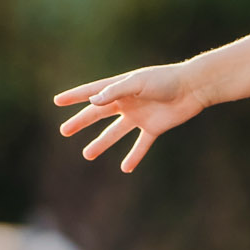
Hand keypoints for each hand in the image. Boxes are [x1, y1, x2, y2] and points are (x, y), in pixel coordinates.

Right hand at [52, 63, 205, 172]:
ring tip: (87, 154)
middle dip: (81, 122)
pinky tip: (125, 168)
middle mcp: (126, 103)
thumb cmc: (165, 80)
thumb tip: (92, 102)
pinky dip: (134, 157)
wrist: (192, 88)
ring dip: (101, 143)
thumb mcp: (137, 83)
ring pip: (115, 133)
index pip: (91, 92)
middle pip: (98, 115)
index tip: (57, 101)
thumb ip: (115, 92)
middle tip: (64, 131)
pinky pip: (141, 145)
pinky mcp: (154, 128)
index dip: (74, 96)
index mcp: (120, 88)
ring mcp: (139, 117)